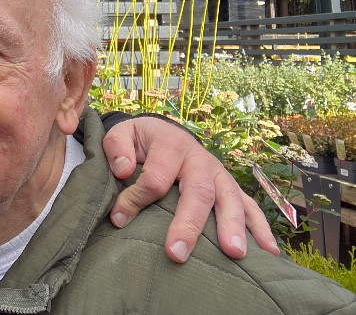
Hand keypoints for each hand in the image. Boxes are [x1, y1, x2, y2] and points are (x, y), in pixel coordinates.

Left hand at [102, 116, 279, 262]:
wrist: (164, 132)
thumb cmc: (140, 141)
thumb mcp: (122, 135)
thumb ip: (116, 148)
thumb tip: (124, 169)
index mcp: (170, 143)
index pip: (156, 177)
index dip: (137, 199)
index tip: (119, 218)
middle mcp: (198, 158)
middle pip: (197, 190)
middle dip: (188, 223)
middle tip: (176, 253)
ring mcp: (218, 173)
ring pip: (229, 198)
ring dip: (232, 226)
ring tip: (233, 253)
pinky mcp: (230, 187)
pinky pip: (250, 206)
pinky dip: (261, 228)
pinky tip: (269, 253)